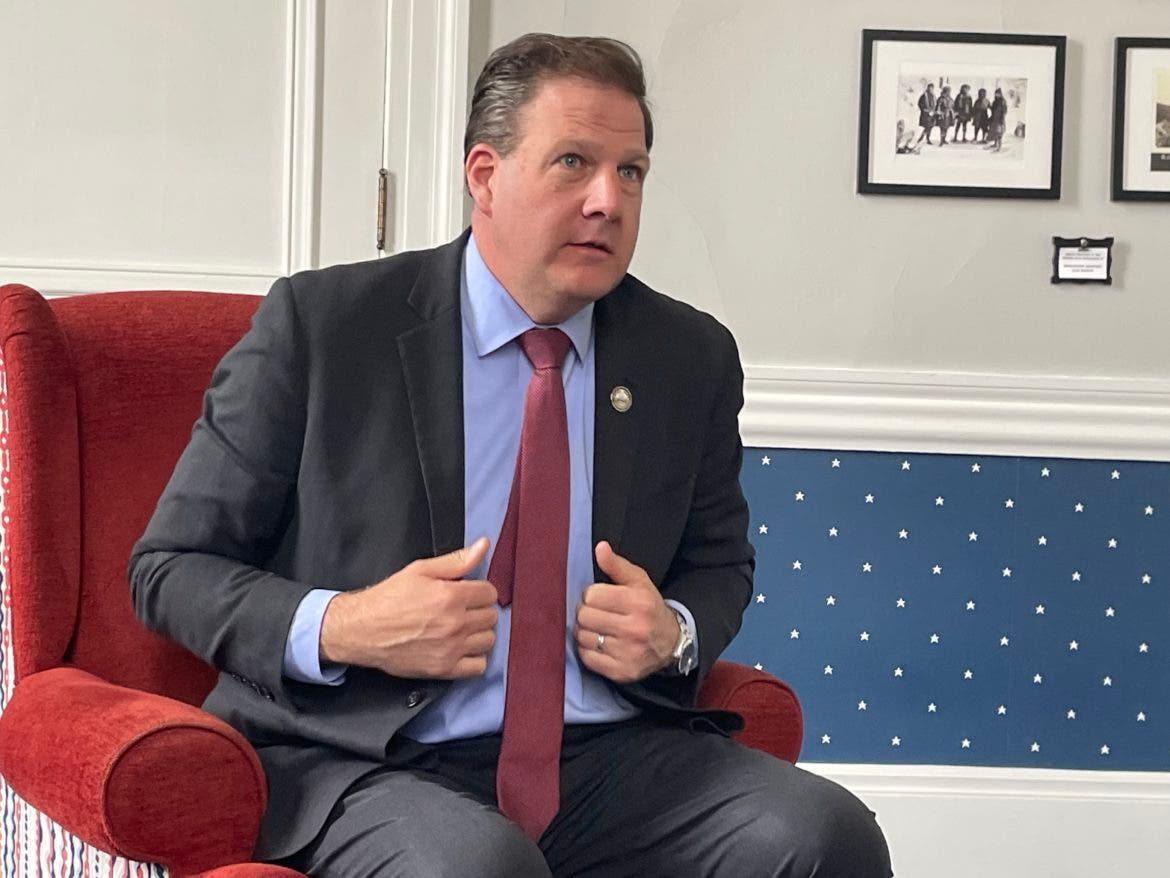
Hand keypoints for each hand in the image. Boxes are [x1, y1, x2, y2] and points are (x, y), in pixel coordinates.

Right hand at [319, 538, 497, 679]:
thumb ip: (457, 560)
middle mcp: (455, 623)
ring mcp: (451, 648)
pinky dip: (474, 658)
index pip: (490, 593)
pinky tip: (461, 648)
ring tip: (462, 628)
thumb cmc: (389, 598)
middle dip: (479, 610)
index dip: (480, 591)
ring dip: (479, 633)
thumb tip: (483, 546)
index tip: (468, 593)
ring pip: (488, 640)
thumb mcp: (421, 570)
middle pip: (491, 616)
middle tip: (462, 610)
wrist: (362, 629)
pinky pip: (479, 666)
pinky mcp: (444, 669)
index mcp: (452, 596)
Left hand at [573, 541, 679, 683]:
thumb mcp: (638, 582)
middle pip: (584, 616)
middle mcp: (635, 629)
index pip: (592, 595)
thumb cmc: (649, 607)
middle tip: (595, 613)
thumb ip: (616, 565)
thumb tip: (600, 547)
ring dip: (585, 631)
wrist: (670, 642)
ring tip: (597, 628)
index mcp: (638, 602)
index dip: (591, 595)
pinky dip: (587, 650)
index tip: (598, 598)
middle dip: (585, 612)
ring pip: (583, 637)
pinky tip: (598, 643)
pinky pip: (587, 657)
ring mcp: (628, 653)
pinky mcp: (621, 672)